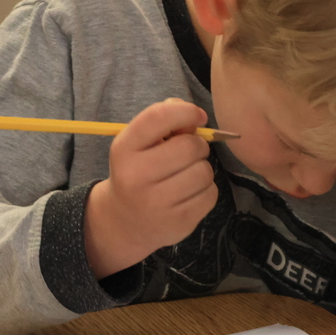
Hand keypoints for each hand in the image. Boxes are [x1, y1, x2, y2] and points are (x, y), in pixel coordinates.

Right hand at [84, 98, 217, 277]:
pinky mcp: (178, 223)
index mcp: (124, 149)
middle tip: (190, 153)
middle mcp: (136, 176)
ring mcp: (157, 203)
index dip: (185, 111)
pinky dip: (206, 190)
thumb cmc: (138, 171)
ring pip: (204, 172)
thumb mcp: (139, 144)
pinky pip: (210, 194)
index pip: (158, 117)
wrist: (124, 221)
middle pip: (190, 147)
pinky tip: (190, 193)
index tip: (198, 116)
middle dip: (198, 145)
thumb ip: (164, 122)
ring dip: (202, 169)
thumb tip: (196, 118)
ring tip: (187, 174)